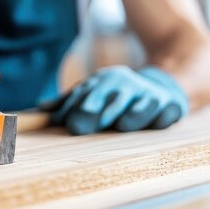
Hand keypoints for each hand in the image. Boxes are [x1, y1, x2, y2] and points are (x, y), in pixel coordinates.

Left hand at [49, 66, 188, 134]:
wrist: (161, 85)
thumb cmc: (117, 96)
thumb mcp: (93, 93)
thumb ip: (68, 102)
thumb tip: (39, 108)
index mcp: (103, 82)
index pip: (85, 94)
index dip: (73, 108)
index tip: (63, 123)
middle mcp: (125, 85)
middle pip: (108, 98)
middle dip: (96, 111)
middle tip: (82, 126)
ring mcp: (148, 95)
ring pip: (138, 106)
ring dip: (130, 115)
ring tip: (121, 125)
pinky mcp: (170, 106)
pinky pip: (166, 113)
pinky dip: (161, 118)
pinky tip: (157, 123)